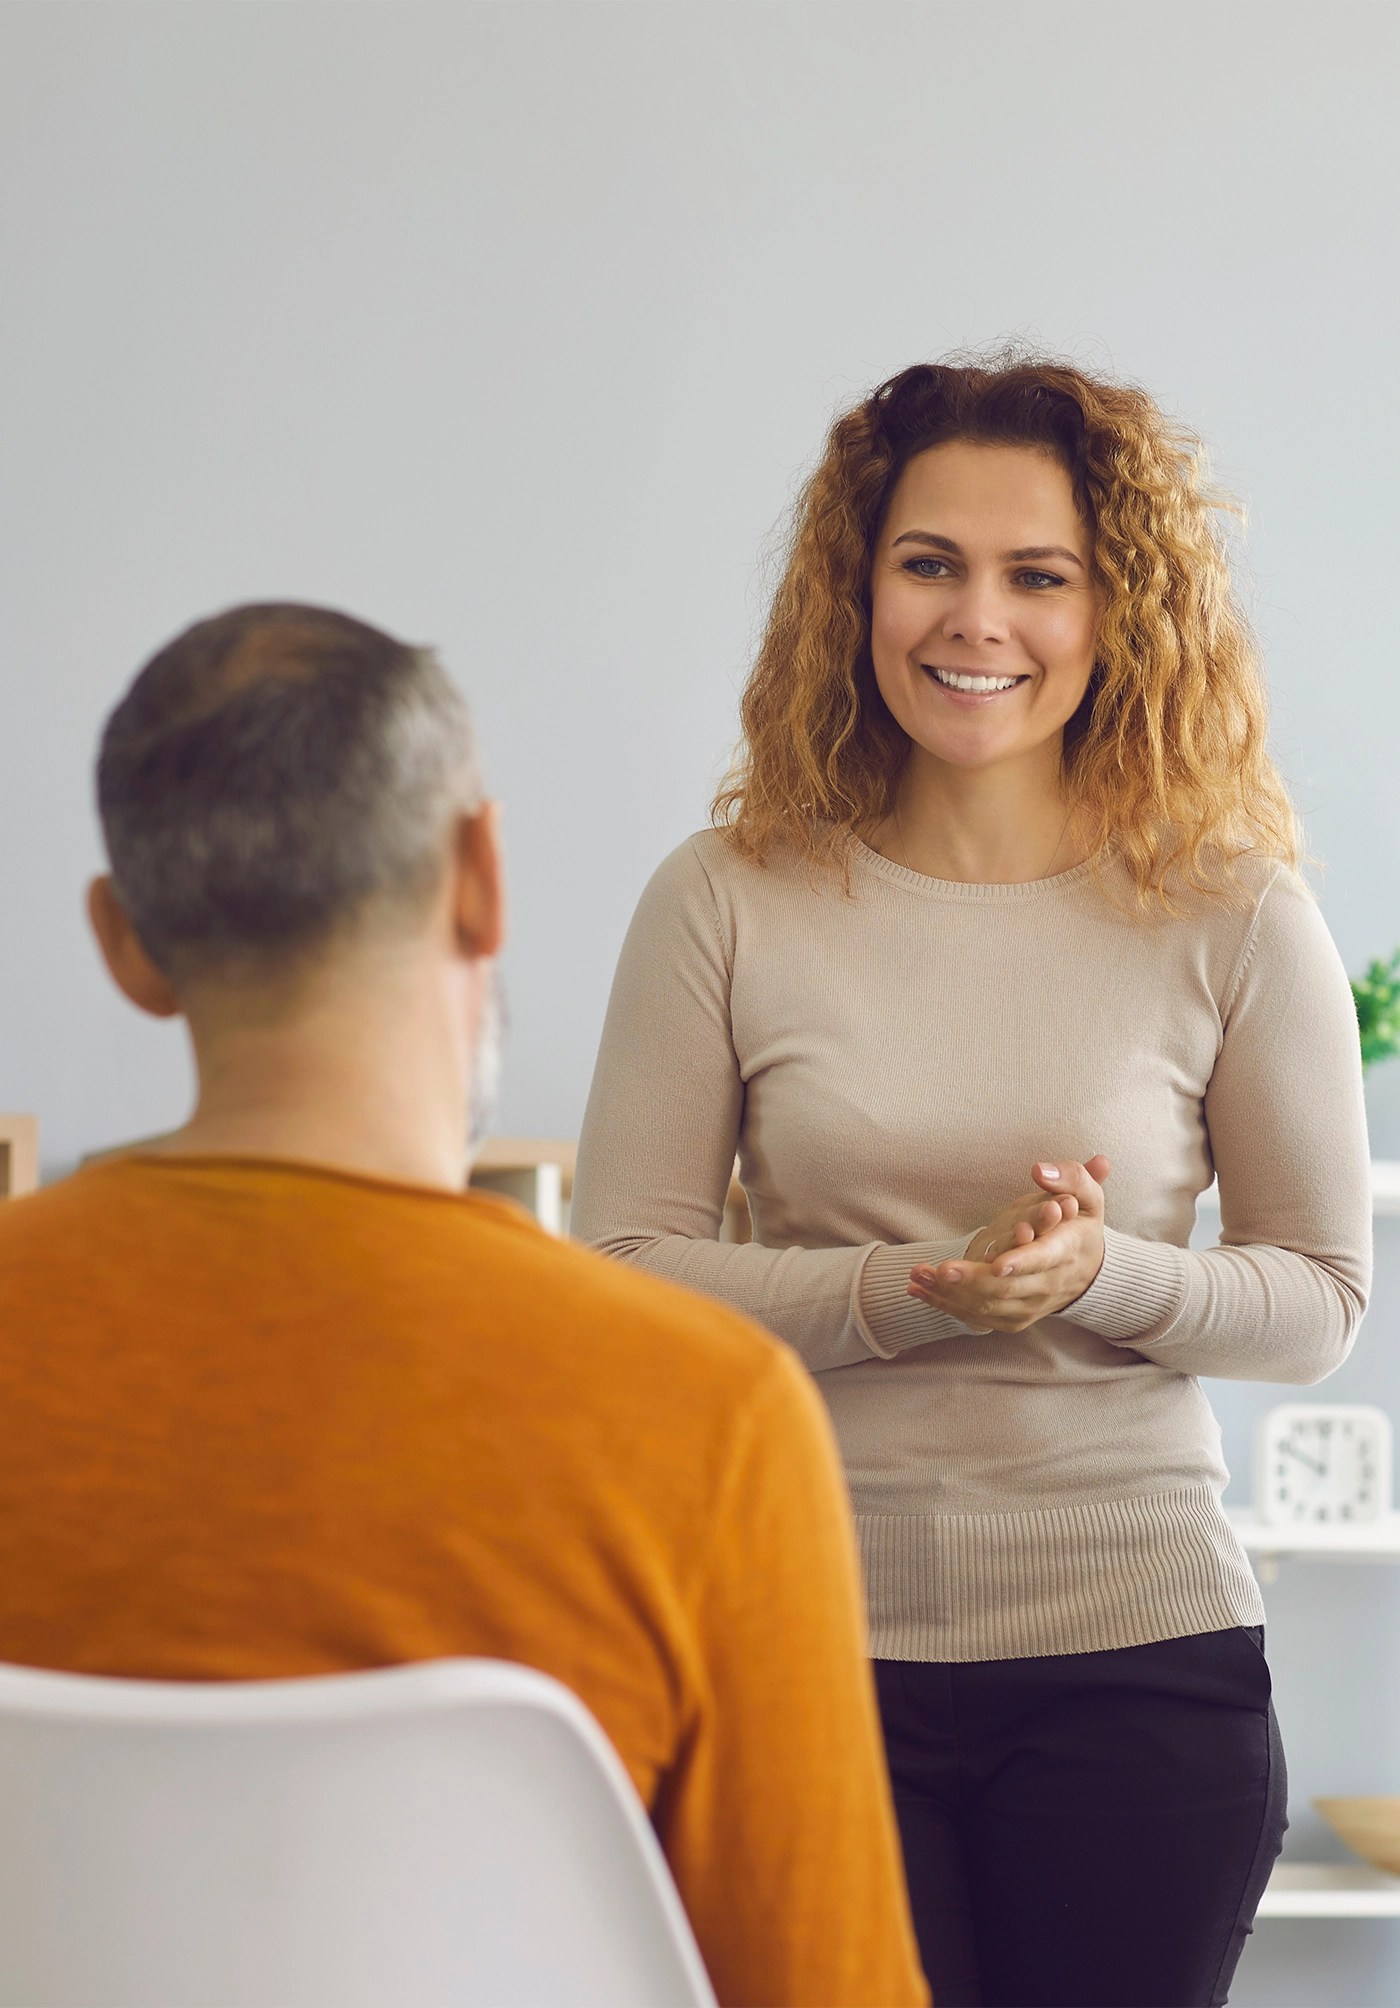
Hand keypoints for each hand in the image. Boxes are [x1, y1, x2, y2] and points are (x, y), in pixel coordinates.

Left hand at [908, 1156, 1110, 1334]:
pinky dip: (948, 1307)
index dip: (1020, 1262)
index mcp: (1067, 1250)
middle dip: (972, 1280)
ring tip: (917, 1276)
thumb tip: (1040, 1170)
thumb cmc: (1080, 1224)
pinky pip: (980, 1318)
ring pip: (989, 1306)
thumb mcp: (1087, 1196)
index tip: (996, 1264)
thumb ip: (1071, 1177)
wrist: (1089, 1271)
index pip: (1043, 1259)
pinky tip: (919, 1291)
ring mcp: (1032, 1304)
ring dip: (950, 1294)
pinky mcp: (1015, 1318)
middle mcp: (1049, 1283)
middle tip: (941, 1269)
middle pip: (1008, 1288)